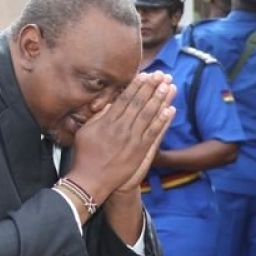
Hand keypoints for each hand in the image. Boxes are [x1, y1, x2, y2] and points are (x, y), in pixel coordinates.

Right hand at [68, 72, 175, 200]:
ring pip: (148, 115)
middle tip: (160, 75)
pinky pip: (154, 133)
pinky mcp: (140, 151)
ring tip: (169, 86)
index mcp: (107, 122)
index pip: (125, 99)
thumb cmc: (85, 156)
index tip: (144, 75)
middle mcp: (121, 128)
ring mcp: (132, 140)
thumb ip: (97, 117)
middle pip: (139, 103)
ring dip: (160, 100)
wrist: (91, 180)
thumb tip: (109, 103)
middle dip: (151, 88)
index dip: (136, 86)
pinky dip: (163, 121)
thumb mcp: (85, 132)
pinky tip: (170, 110)